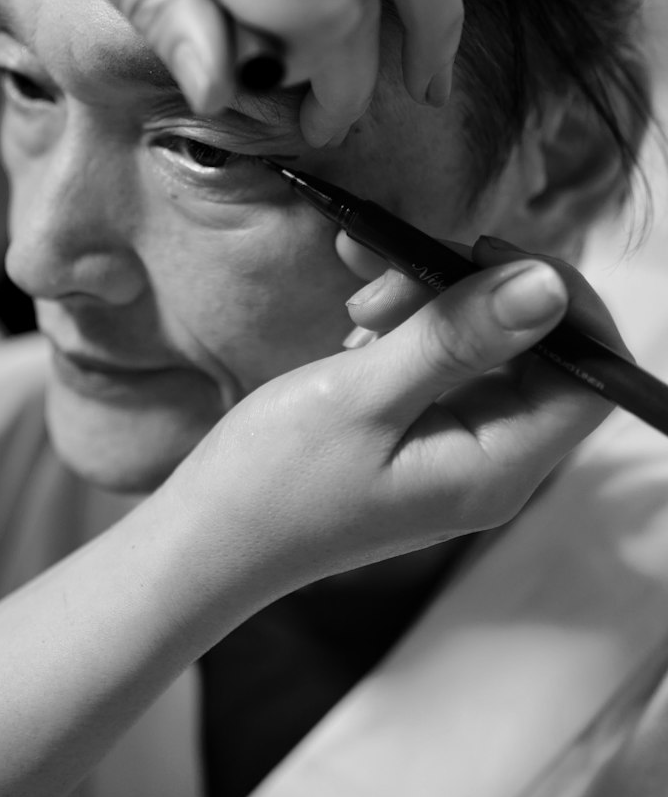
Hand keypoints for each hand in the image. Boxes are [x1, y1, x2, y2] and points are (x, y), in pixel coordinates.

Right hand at [171, 253, 614, 597]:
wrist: (204, 541)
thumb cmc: (272, 482)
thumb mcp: (364, 396)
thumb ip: (459, 338)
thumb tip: (548, 286)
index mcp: (498, 469)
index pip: (591, 376)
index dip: (561, 305)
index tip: (484, 255)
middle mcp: (492, 465)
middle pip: (539, 353)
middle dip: (475, 293)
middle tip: (393, 274)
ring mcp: (456, 453)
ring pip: (485, 349)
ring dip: (431, 303)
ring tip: (360, 299)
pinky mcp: (419, 438)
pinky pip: (442, 365)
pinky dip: (406, 329)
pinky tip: (355, 325)